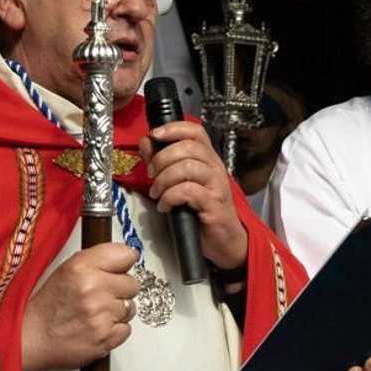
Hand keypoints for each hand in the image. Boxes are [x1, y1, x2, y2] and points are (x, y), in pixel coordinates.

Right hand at [22, 243, 140, 370]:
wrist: (30, 339)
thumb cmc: (47, 307)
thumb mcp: (66, 271)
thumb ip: (96, 261)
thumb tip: (126, 258)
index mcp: (81, 266)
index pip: (126, 255)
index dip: (123, 264)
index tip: (119, 269)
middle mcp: (92, 287)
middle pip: (133, 284)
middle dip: (120, 290)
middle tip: (100, 297)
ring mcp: (100, 314)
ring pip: (130, 308)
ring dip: (117, 312)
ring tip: (94, 314)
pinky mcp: (106, 337)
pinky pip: (126, 329)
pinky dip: (114, 331)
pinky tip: (96, 328)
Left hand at [141, 120, 248, 269]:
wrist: (224, 241)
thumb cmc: (202, 212)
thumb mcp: (179, 182)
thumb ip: (161, 160)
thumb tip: (146, 142)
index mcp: (207, 160)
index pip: (196, 131)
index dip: (174, 128)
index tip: (155, 135)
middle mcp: (215, 169)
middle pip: (189, 147)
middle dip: (162, 158)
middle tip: (152, 174)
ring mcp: (216, 186)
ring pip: (188, 167)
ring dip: (164, 179)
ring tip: (158, 193)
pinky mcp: (213, 204)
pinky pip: (188, 191)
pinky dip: (170, 197)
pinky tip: (165, 206)